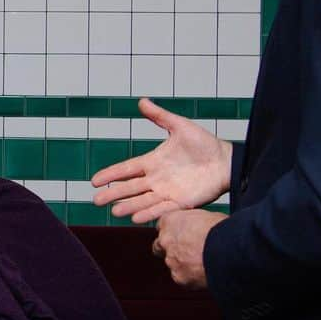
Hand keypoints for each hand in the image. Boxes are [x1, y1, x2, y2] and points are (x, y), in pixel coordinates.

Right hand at [91, 98, 232, 222]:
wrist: (226, 161)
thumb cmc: (204, 144)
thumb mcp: (180, 126)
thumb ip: (160, 116)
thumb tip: (141, 101)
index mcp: (153, 162)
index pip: (127, 169)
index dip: (111, 174)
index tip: (94, 181)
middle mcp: (156, 179)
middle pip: (130, 188)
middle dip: (113, 194)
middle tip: (96, 201)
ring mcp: (167, 192)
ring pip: (143, 201)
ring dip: (128, 206)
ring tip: (114, 211)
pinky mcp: (180, 203)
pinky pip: (162, 209)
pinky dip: (149, 213)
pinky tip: (136, 218)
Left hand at [152, 210, 224, 288]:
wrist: (227, 249)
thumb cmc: (221, 229)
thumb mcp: (205, 216)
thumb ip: (194, 223)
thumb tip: (199, 226)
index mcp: (170, 221)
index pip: (162, 226)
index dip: (173, 232)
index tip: (181, 235)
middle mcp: (165, 240)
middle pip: (159, 246)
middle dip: (170, 249)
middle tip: (187, 251)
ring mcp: (171, 260)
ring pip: (172, 264)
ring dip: (182, 264)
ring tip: (202, 263)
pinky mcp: (179, 277)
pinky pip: (182, 278)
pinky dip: (191, 277)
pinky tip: (205, 273)